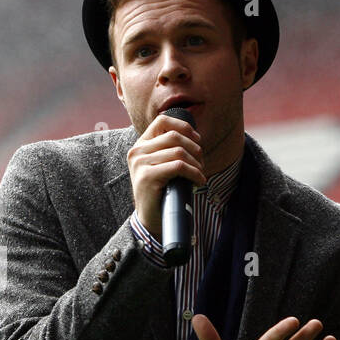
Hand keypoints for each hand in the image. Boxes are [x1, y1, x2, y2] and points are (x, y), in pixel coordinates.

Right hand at [127, 112, 205, 241]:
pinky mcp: (147, 177)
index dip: (183, 126)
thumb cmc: (162, 191)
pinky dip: (194, 173)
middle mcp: (137, 152)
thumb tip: (196, 137)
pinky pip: (178, 166)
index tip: (197, 139)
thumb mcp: (163, 165)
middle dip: (195, 148)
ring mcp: (140, 164)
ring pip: (178, 152)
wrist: (151, 218)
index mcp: (140, 145)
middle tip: (202, 163)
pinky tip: (198, 181)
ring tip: (200, 174)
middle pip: (174, 136)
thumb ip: (170, 150)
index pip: (162, 121)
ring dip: (196, 163)